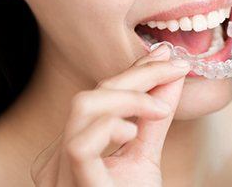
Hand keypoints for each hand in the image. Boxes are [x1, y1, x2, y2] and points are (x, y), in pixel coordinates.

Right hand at [30, 44, 191, 185]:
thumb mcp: (146, 159)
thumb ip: (155, 118)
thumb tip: (173, 75)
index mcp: (71, 149)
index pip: (99, 96)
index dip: (134, 72)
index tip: (167, 56)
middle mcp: (57, 159)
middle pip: (92, 95)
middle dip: (136, 75)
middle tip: (175, 68)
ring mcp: (60, 174)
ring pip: (82, 109)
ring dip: (127, 97)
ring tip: (159, 108)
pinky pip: (80, 145)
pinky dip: (110, 128)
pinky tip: (133, 133)